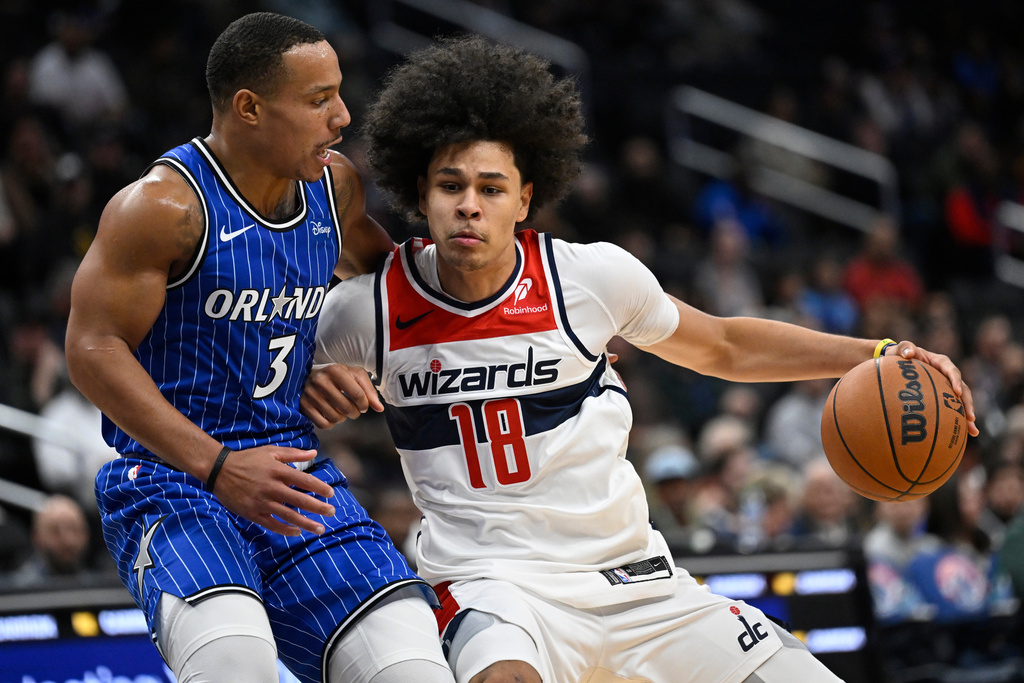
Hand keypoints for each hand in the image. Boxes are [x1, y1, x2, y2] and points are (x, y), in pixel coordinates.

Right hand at [211, 445, 335, 535]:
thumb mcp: (270, 451)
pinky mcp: (252, 513)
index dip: (320, 488)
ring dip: (306, 523)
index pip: (304, 480)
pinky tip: (297, 532)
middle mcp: (271, 487)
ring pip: (288, 515)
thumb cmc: (248, 459)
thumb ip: (293, 454)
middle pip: (300, 500)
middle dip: (318, 507)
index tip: (331, 494)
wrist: (219, 470)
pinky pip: (272, 524)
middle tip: (332, 512)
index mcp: (277, 470)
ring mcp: (261, 502)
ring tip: (320, 529)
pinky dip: (285, 530)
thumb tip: (314, 453)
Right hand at [301, 363, 383, 427]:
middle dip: (355, 412)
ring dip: (343, 418)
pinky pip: (323, 424)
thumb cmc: (334, 376)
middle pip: (347, 408)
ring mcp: (311, 394)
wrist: (308, 375)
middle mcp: (321, 381)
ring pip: (336, 418)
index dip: (365, 404)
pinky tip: (331, 415)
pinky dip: (331, 423)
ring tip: (341, 410)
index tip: (364, 405)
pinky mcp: (304, 406)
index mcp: (336, 371)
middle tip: (353, 409)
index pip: (358, 395)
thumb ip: (369, 390)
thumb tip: (379, 408)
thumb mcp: (354, 375)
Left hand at [886, 341, 978, 437]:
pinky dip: (957, 421)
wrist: (896, 362)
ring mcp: (946, 387)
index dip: (956, 381)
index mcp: (940, 362)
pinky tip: (963, 436)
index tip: (957, 392)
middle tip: (970, 418)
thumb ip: (904, 348)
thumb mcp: (899, 349)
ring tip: (973, 431)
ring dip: (968, 416)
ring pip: (961, 402)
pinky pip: (952, 409)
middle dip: (968, 404)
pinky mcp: (942, 397)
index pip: (952, 371)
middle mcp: (947, 375)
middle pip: (963, 390)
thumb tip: (908, 353)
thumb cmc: (898, 355)